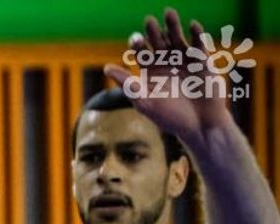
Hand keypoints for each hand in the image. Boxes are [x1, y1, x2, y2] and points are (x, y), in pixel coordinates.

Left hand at [105, 8, 238, 141]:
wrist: (199, 125)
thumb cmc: (169, 117)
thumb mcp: (145, 101)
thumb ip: (128, 84)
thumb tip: (106, 68)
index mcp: (150, 72)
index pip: (141, 53)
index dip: (138, 45)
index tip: (135, 40)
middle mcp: (166, 63)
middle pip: (158, 42)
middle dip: (153, 32)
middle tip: (148, 21)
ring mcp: (184, 60)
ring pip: (177, 39)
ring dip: (173, 26)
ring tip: (168, 13)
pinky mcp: (202, 61)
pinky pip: (199, 44)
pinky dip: (196, 34)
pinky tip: (192, 26)